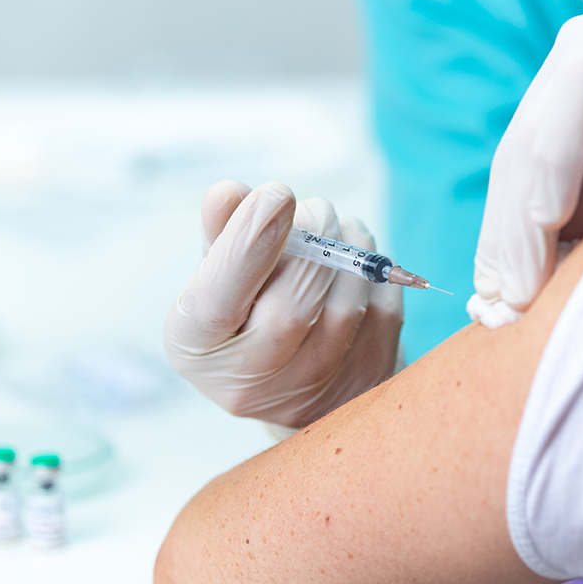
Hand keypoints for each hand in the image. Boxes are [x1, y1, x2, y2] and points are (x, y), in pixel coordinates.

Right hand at [163, 181, 401, 428]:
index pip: (216, 302)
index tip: (276, 192)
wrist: (300, 378)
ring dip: (350, 250)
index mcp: (199, 347)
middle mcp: (253, 381)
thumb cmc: (247, 312)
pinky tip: (358, 261)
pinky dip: (374, 273)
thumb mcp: (219, 275)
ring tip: (339, 229)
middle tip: (317, 208)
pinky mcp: (365, 382)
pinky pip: (383, 314)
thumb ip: (220, 233)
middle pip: (290, 310)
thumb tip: (228, 193)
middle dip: (313, 241)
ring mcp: (314, 391)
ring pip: (344, 310)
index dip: (247, 244)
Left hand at [469, 0, 582, 326]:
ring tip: (548, 224)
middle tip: (516, 299)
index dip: (499, 243)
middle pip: (527, 143)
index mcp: (565, 105)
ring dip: (553, 164)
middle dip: (515, 224)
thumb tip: (520, 311)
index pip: (512, 178)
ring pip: (573, 95)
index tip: (496, 318)